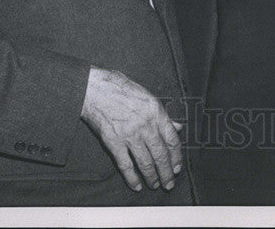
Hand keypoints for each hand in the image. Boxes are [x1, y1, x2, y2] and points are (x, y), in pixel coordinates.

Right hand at [80, 66, 183, 191]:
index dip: (176, 156)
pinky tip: (137, 185)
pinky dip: (132, 178)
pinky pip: (126, 165)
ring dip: (152, 177)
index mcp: (156, 112)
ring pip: (145, 162)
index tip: (177, 167)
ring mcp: (130, 135)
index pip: (172, 139)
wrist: (96, 89)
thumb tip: (177, 127)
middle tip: (169, 183)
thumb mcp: (148, 97)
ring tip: (156, 185)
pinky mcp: (114, 142)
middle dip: (167, 172)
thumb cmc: (122, 90)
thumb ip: (163, 116)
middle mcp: (146, 125)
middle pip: (160, 154)